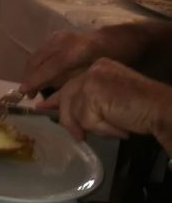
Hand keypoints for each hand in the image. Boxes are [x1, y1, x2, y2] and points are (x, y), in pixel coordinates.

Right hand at [19, 25, 155, 95]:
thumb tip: (49, 96)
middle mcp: (63, 41)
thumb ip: (68, 83)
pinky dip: (36, 63)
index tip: (24, 93)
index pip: (47, 68)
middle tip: (27, 92)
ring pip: (36, 54)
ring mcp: (58, 35)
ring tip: (30, 85)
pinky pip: (41, 50)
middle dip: (29, 77)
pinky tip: (37, 74)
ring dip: (30, 70)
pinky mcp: (57, 35)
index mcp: (74, 52)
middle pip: (36, 60)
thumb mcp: (91, 76)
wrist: (117, 40)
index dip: (34, 81)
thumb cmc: (110, 62)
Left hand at [39, 58, 171, 144]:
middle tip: (78, 135)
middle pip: (67, 98)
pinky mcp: (92, 94)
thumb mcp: (111, 102)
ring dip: (94, 127)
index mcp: (99, 67)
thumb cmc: (142, 109)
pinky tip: (120, 127)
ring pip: (75, 112)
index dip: (56, 98)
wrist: (163, 110)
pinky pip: (86, 120)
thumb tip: (68, 117)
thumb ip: (90, 103)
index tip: (42, 107)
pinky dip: (102, 129)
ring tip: (117, 127)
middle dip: (68, 119)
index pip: (71, 83)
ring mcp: (91, 80)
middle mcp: (93, 69)